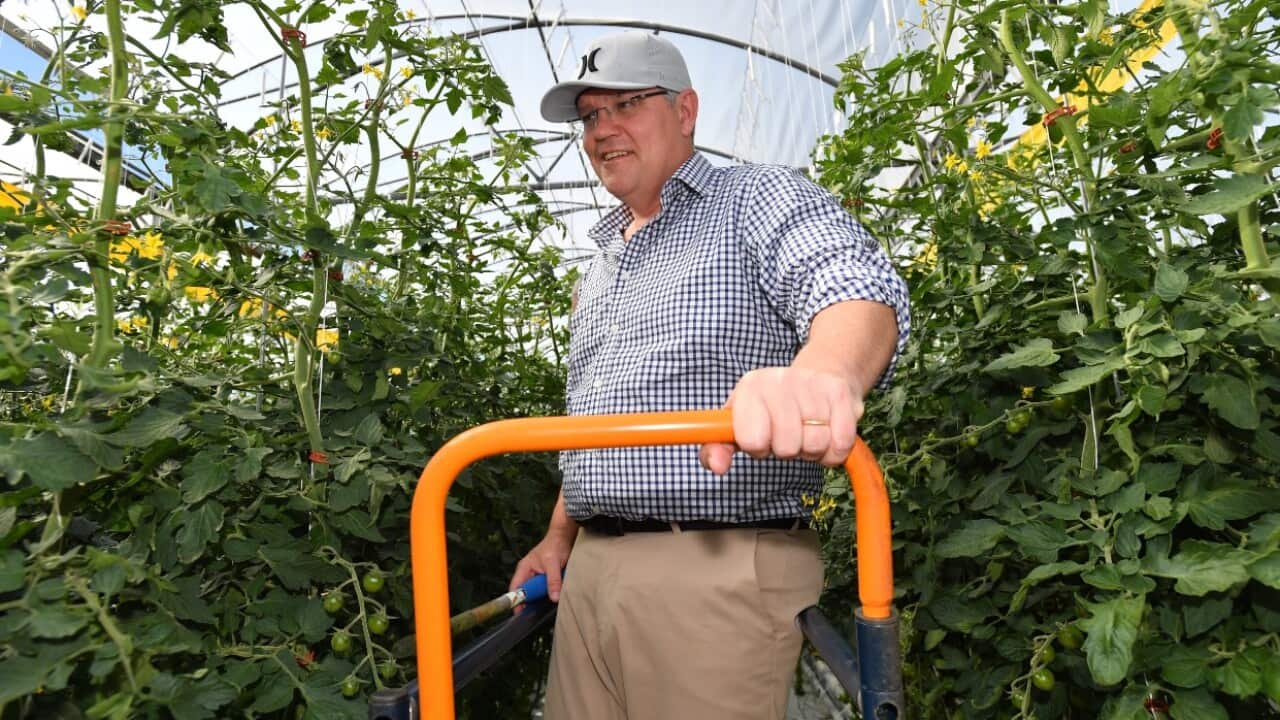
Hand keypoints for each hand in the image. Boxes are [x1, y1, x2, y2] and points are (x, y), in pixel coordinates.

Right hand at [509, 526, 575, 605]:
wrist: (565, 537)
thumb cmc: (555, 545)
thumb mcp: (553, 563)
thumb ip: (553, 580)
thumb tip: (554, 597)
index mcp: (524, 569)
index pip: (516, 589)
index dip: (516, 602)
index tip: (520, 614)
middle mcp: (528, 574)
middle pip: (527, 593)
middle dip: (532, 602)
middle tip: (538, 612)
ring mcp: (537, 577)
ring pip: (538, 593)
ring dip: (543, 598)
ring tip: (549, 602)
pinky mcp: (546, 579)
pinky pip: (546, 590)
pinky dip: (551, 594)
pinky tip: (556, 596)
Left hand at [699, 366, 862, 474]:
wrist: (821, 374)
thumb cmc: (774, 407)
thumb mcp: (740, 422)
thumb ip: (718, 448)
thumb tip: (717, 467)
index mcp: (750, 387)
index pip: (752, 439)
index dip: (759, 448)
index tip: (762, 439)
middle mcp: (779, 380)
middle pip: (787, 447)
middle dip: (789, 450)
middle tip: (789, 435)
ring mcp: (811, 384)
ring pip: (815, 445)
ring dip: (813, 449)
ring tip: (808, 431)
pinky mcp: (840, 392)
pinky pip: (840, 444)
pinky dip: (834, 450)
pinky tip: (828, 432)